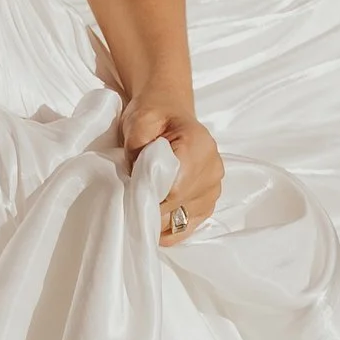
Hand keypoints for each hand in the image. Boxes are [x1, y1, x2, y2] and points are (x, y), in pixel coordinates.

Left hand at [121, 88, 223, 240]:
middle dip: (148, 208)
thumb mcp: (138, 121)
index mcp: (199, 146)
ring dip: (156, 220)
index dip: (147, 196)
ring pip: (180, 220)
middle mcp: (212, 169)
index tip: (128, 194)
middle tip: (126, 201)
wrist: (168, 111)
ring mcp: (213, 188)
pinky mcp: (208, 202)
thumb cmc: (152, 115)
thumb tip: (139, 182)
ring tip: (138, 207)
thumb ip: (139, 149)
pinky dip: (166, 228)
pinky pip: (186, 227)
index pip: (173, 188)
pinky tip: (151, 221)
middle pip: (176, 206)